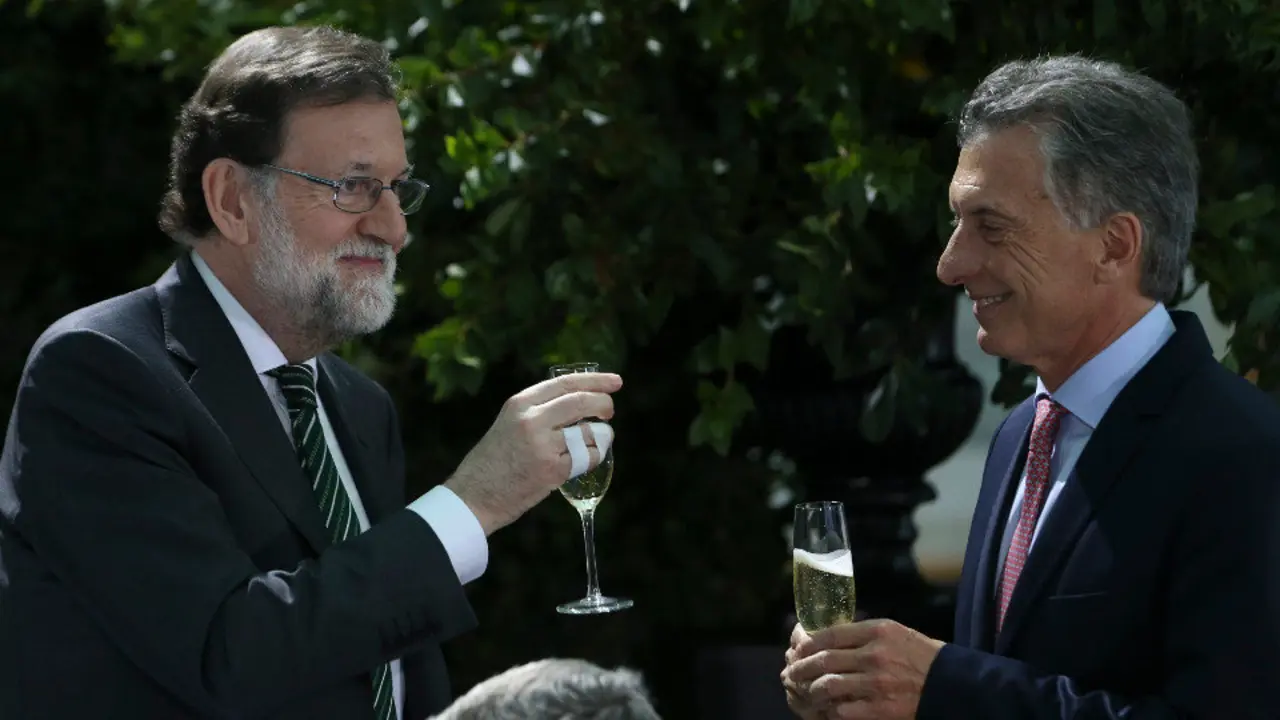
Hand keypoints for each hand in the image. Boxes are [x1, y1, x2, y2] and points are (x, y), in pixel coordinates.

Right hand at [445, 372, 621, 534]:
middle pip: (582, 402)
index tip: (614, 382)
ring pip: (589, 432)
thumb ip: (538, 410)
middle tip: (609, 412)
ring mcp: (543, 445)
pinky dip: (592, 459)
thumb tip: (579, 403)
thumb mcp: (509, 422)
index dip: (595, 381)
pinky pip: (587, 458)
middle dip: (604, 405)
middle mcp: (532, 419)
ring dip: (601, 437)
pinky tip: (585, 461)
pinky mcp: (552, 470)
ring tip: (597, 442)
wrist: (473, 495)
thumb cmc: (492, 461)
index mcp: (520, 403)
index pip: (566, 383)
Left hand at [782, 619, 943, 719]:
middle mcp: (875, 655)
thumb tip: (828, 637)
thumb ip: (864, 634)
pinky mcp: (881, 709)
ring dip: (810, 689)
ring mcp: (876, 683)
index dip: (806, 642)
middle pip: (823, 659)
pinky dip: (829, 710)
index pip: (830, 634)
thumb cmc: (923, 657)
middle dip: (800, 667)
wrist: (953, 685)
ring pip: (828, 685)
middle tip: (790, 672)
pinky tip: (824, 709)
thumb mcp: (896, 633)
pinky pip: (843, 710)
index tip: (796, 648)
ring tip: (803, 691)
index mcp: (878, 631)